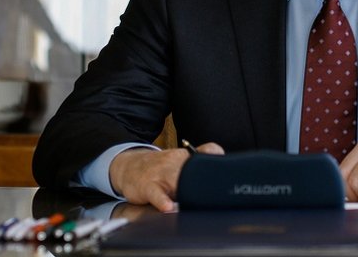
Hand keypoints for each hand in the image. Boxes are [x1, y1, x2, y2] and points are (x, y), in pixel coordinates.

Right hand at [109, 142, 223, 211]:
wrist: (129, 167)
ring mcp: (161, 175)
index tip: (228, 171)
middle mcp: (175, 163)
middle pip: (194, 169)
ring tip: (194, 203)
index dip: (218, 157)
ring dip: (185, 192)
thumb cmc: (159, 167)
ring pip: (176, 181)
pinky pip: (156, 194)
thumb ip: (201, 159)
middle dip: (205, 181)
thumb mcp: (179, 160)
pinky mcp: (148, 186)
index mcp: (186, 156)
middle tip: (217, 194)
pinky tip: (169, 208)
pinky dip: (163, 201)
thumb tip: (224, 162)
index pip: (207, 151)